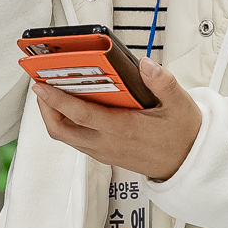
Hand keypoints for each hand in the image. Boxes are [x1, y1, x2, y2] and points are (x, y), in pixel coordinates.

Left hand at [30, 58, 202, 183]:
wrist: (187, 163)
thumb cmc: (182, 134)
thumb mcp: (179, 104)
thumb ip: (162, 82)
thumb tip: (144, 64)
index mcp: (123, 129)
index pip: (80, 115)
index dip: (57, 100)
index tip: (40, 85)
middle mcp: (108, 143)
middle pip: (62, 130)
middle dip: (45, 108)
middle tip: (41, 85)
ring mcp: (104, 151)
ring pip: (66, 136)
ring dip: (54, 116)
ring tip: (52, 93)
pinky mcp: (105, 154)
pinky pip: (76, 140)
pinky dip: (67, 123)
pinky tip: (73, 106)